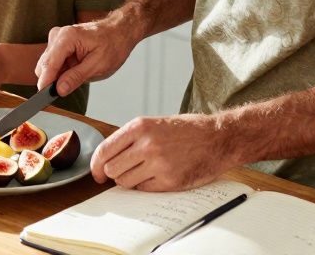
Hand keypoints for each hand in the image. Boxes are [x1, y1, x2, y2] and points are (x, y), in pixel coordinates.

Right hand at [35, 11, 141, 96]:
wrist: (119, 31)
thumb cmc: (113, 44)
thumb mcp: (98, 65)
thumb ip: (76, 77)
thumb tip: (59, 89)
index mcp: (67, 37)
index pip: (49, 64)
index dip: (45, 83)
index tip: (42, 99)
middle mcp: (58, 35)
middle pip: (44, 65)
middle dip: (53, 80)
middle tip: (69, 89)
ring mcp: (56, 38)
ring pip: (47, 65)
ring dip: (58, 75)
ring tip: (78, 74)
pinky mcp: (58, 43)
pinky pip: (53, 62)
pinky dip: (61, 70)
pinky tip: (75, 69)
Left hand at [91, 114, 239, 190]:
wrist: (218, 138)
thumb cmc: (186, 131)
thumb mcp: (154, 124)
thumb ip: (130, 139)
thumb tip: (106, 160)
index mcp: (139, 126)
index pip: (105, 150)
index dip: (96, 165)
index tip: (97, 173)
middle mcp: (147, 144)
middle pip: (112, 169)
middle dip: (114, 173)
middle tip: (123, 172)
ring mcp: (158, 163)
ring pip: (125, 182)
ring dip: (130, 181)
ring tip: (144, 172)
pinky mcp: (170, 180)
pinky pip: (144, 189)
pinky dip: (146, 186)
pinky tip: (157, 176)